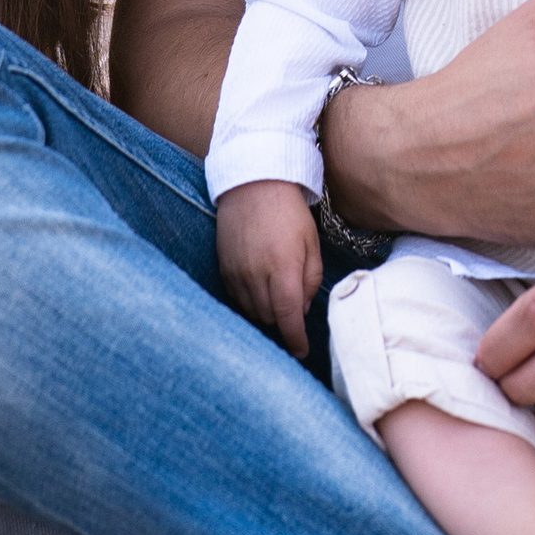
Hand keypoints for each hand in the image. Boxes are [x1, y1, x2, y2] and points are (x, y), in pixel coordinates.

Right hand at [214, 180, 321, 358]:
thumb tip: (302, 309)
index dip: (295, 340)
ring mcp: (236, 274)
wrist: (253, 183)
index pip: (288, 319)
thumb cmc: (289, 211)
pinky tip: (259, 289)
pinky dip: (249, 302)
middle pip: (269, 319)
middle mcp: (256, 276)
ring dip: (266, 314)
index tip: (301, 351)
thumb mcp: (312, 243)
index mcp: (283, 270)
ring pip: (251, 312)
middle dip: (283, 323)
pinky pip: (236, 299)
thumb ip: (310, 279)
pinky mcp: (223, 268)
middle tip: (293, 313)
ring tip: (276, 298)